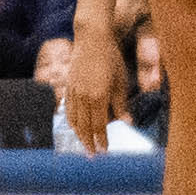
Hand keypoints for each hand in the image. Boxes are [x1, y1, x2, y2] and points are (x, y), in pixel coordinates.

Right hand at [62, 19, 128, 153]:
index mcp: (98, 97)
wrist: (92, 38)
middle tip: (92, 156)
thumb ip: (121, 104)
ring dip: (79, 135)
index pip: (99, 125)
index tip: (105, 152)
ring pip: (74, 119)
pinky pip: (68, 109)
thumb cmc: (111, 58)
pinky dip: (70, 120)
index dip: (102, 140)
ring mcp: (73, 91)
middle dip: (88, 143)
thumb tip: (127, 122)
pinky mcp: (68, 85)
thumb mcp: (121, 81)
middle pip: (84, 126)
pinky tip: (74, 126)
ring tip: (84, 145)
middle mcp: (83, 97)